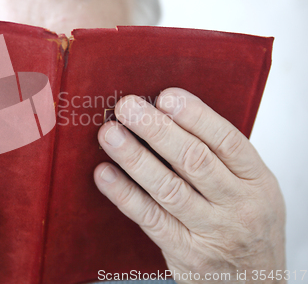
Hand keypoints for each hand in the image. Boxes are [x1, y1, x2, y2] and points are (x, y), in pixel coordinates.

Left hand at [94, 88, 285, 282]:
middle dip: (156, 130)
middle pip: (194, 160)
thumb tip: (166, 115)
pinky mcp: (187, 253)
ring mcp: (213, 232)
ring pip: (168, 188)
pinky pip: (151, 219)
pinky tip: (105, 175)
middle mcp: (238, 205)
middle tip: (127, 107)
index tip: (165, 96)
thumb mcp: (252, 186)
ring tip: (109, 134)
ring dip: (134, 158)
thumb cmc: (247, 222)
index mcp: (257, 180)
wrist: (256, 282)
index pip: (227, 140)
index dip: (195, 116)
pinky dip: (125, 195)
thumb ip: (219, 157)